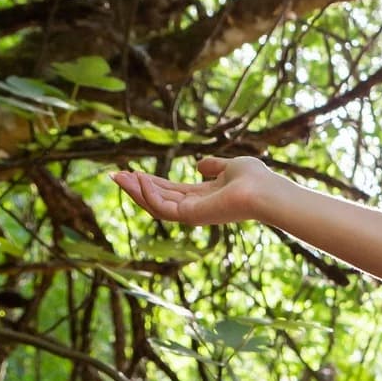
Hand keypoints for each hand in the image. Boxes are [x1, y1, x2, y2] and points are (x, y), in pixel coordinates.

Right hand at [111, 156, 281, 226]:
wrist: (266, 191)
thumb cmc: (256, 179)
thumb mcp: (231, 166)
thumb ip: (214, 166)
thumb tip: (198, 164)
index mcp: (203, 197)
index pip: (170, 191)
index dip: (151, 182)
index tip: (132, 171)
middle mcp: (195, 208)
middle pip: (158, 199)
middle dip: (136, 187)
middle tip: (115, 174)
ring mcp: (192, 214)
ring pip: (155, 205)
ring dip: (135, 191)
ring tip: (119, 176)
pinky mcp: (190, 216)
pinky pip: (162, 207)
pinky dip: (148, 194)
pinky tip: (139, 178)